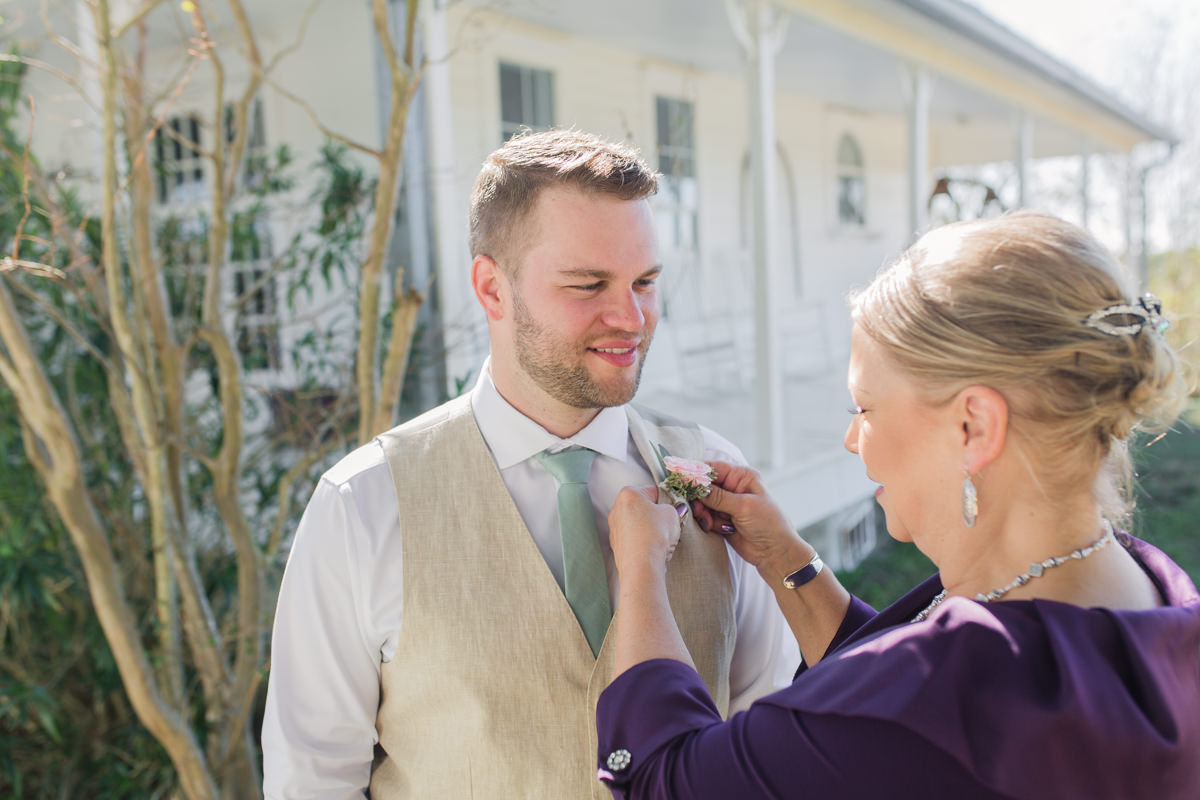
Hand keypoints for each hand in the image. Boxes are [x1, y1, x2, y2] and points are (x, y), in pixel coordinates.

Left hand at [608, 486, 681, 575]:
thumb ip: (672, 508)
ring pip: (638, 524)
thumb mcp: (672, 514)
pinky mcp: (616, 544)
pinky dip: (643, 542)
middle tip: (668, 525)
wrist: (641, 565)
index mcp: (628, 494)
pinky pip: (634, 539)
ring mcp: (614, 527)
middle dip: (657, 516)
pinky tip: (653, 549)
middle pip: (643, 508)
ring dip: (650, 530)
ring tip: (661, 540)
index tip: (673, 508)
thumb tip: (672, 511)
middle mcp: (616, 509)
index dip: (666, 500)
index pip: (653, 491)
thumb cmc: (654, 535)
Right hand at [693, 461, 812, 581]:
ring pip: (703, 503)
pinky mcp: (722, 520)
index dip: (696, 474)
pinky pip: (706, 517)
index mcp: (742, 477)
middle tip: (700, 509)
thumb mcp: (743, 506)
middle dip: (699, 498)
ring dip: (704, 513)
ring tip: (711, 522)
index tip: (682, 480)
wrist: (775, 553)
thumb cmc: (769, 525)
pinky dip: (708, 522)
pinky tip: (719, 529)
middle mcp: (734, 488)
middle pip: (704, 486)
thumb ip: (717, 496)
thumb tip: (695, 484)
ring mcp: (727, 505)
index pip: (713, 469)